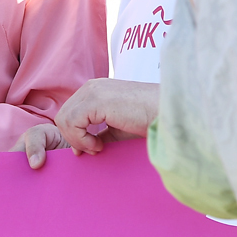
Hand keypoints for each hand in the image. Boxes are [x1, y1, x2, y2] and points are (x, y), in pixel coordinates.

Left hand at [15, 79, 158, 164]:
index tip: (91, 148)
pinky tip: (99, 146)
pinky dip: (81, 139)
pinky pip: (72, 122)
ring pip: (64, 120)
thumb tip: (83, 146)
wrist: (172, 113)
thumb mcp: (120, 128)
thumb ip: (101, 133)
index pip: (69, 112)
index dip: (74, 133)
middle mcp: (92, 87)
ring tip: (98, 148)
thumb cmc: (151, 120)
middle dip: (74, 138)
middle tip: (95, 150)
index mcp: (95, 90)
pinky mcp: (97, 101)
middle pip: (63, 116)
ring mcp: (93, 91)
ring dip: (77, 140)